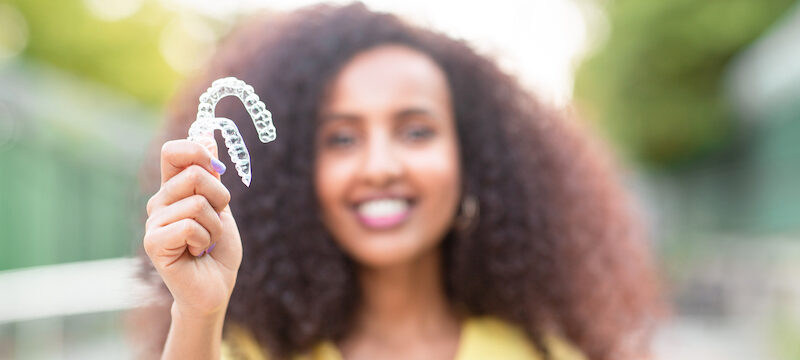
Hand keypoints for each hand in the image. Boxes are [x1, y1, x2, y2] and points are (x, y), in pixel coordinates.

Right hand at [144, 138, 241, 317]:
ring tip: (206, 243)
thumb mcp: (220, 205)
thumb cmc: (218, 249)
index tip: (215, 169)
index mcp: (173, 190)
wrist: (216, 287)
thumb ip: (211, 173)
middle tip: (215, 222)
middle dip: (220, 199)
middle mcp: (159, 202)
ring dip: (215, 226)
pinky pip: (190, 226)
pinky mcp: (153, 242)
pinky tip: (197, 253)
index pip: (174, 152)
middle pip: (196, 174)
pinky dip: (205, 240)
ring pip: (197, 203)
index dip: (197, 152)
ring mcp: (154, 222)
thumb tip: (206, 135)